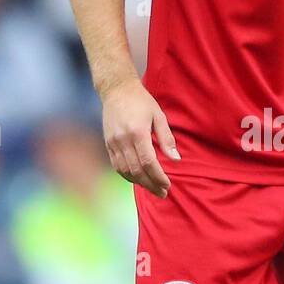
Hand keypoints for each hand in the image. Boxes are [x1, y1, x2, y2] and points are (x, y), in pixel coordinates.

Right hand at [100, 78, 178, 196]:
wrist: (116, 90)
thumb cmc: (141, 101)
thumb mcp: (159, 116)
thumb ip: (166, 139)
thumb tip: (176, 160)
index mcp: (137, 132)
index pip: (148, 162)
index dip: (158, 177)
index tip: (168, 185)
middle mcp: (123, 140)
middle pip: (137, 170)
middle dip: (151, 185)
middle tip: (163, 193)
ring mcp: (113, 143)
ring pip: (125, 171)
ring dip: (140, 183)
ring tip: (153, 188)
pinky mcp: (108, 144)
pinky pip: (117, 166)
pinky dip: (128, 176)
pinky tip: (139, 179)